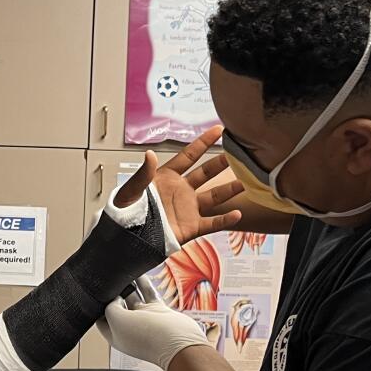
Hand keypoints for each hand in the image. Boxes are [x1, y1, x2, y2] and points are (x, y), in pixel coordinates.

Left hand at [97, 278, 212, 370]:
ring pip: (133, 297)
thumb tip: (115, 297)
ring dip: (128, 284)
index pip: (101, 318)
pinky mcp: (158, 311)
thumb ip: (110, 306)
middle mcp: (129, 327)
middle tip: (109, 276)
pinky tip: (138, 272)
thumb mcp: (117, 320)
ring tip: (122, 270)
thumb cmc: (147, 336)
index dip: (97, 304)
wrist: (178, 342)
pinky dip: (143, 282)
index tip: (96, 290)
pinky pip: (148, 293)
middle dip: (112, 292)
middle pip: (117, 306)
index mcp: (116, 335)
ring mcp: (145, 318)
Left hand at [114, 126, 244, 244]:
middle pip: (205, 173)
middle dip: (221, 162)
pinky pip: (212, 223)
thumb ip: (142, 174)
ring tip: (245, 180)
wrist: (126, 240)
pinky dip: (225, 219)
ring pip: (214, 196)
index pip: (188, 156)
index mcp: (166, 178)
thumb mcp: (130, 192)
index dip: (203, 143)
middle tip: (238, 152)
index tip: (218, 130)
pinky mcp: (191, 227)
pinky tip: (237, 214)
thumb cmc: (124, 214)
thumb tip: (150, 154)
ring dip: (229, 189)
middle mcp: (181, 191)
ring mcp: (188, 209)